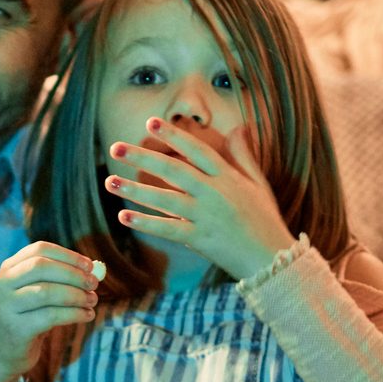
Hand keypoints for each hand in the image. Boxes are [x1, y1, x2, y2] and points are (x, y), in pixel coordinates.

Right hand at [0, 242, 99, 381]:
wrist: (3, 352)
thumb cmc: (28, 317)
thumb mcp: (37, 293)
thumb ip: (59, 279)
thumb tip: (95, 271)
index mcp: (9, 268)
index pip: (39, 249)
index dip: (68, 255)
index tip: (89, 266)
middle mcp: (3, 283)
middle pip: (41, 267)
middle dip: (73, 274)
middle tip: (93, 284)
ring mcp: (6, 306)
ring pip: (46, 292)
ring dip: (76, 295)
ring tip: (92, 301)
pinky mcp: (16, 328)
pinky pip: (50, 316)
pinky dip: (74, 314)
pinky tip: (86, 316)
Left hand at [107, 118, 292, 280]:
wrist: (272, 259)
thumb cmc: (264, 219)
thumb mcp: (258, 183)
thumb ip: (244, 155)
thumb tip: (239, 126)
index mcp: (227, 177)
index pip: (196, 150)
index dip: (173, 135)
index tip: (150, 122)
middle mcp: (214, 193)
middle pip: (173, 170)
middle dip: (142, 157)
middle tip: (115, 147)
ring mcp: (206, 216)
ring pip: (165, 199)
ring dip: (135, 190)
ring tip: (110, 181)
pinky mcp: (200, 239)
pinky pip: (168, 229)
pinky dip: (146, 223)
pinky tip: (124, 216)